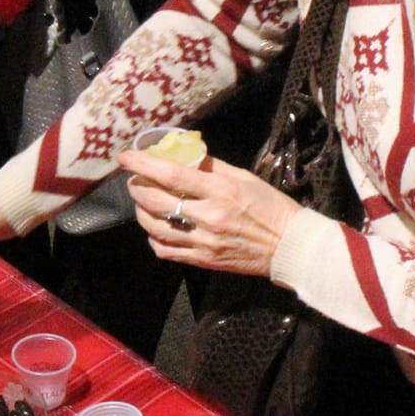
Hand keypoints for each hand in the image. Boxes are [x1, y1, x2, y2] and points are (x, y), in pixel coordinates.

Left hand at [118, 150, 299, 278]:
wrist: (288, 246)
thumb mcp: (244, 178)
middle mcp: (208, 217)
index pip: (171, 175)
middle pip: (156, 200)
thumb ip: (211, 167)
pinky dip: (154, 237)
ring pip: (155, 227)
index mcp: (220, 191)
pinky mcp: (203, 260)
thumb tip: (183, 155)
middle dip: (137, 186)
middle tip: (135, 178)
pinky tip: (157, 227)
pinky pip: (166, 250)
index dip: (143, 164)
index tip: (126, 156)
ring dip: (141, 211)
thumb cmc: (270, 206)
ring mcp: (203, 242)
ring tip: (143, 201)